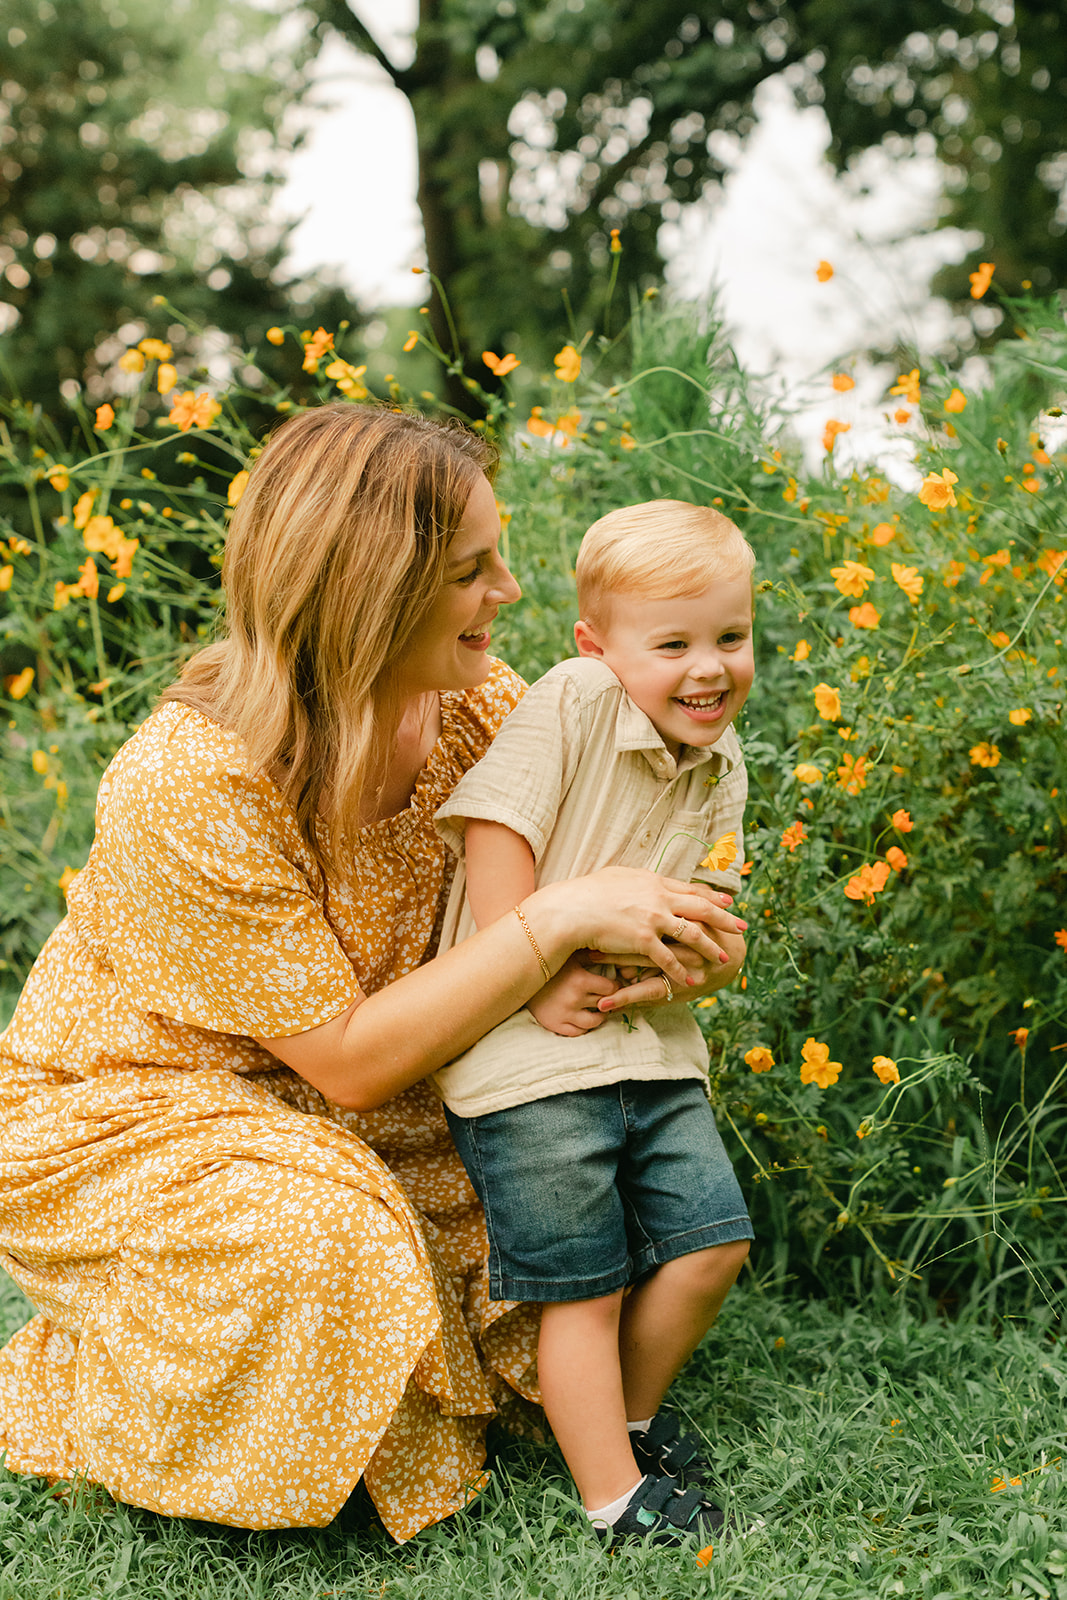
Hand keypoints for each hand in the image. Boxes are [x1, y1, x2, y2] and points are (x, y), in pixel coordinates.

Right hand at [526, 952, 618, 1036]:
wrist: (519, 977)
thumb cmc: (550, 963)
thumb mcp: (570, 955)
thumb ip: (592, 953)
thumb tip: (613, 950)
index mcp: (580, 980)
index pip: (611, 988)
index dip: (614, 986)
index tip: (612, 984)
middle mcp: (574, 999)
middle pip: (605, 1004)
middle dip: (608, 1000)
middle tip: (607, 996)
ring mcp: (565, 1014)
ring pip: (595, 1022)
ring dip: (600, 1016)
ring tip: (597, 1008)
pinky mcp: (555, 1025)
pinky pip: (579, 1032)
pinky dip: (584, 1026)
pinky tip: (583, 1017)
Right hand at [528, 868, 746, 992]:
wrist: (570, 909)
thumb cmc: (586, 893)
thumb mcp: (617, 877)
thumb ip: (636, 880)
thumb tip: (643, 880)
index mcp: (653, 881)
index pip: (690, 889)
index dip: (711, 897)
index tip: (727, 902)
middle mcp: (659, 897)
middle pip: (700, 908)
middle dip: (724, 919)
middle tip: (742, 927)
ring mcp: (653, 918)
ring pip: (692, 934)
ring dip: (711, 947)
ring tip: (724, 958)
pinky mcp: (643, 940)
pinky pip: (668, 959)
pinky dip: (682, 971)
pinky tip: (692, 981)